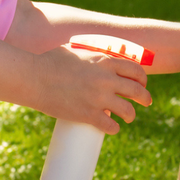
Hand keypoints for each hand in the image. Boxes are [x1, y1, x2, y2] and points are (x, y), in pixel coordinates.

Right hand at [33, 45, 152, 134]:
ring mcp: (98, 98)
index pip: (136, 71)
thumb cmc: (49, 61)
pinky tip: (113, 129)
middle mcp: (106, 79)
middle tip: (146, 102)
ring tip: (129, 117)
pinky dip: (114, 129)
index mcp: (105, 61)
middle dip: (145, 98)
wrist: (33, 77)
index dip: (143, 79)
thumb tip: (94, 57)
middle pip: (138, 91)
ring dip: (131, 115)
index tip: (142, 84)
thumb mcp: (76, 50)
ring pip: (128, 111)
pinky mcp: (88, 114)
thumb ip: (90, 55)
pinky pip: (110, 126)